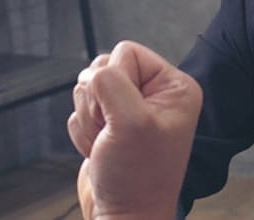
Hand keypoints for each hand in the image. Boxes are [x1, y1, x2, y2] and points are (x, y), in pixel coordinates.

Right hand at [67, 41, 202, 219]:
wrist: (122, 217)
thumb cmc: (136, 179)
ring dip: (89, 119)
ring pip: (88, 88)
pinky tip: (100, 150)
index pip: (126, 51)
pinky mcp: (109, 124)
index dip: (113, 78)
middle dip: (98, 101)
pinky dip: (82, 132)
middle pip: (103, 66)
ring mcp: (129, 109)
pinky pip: (80, 110)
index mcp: (173, 87)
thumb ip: (111, 83)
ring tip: (108, 143)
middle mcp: (154, 94)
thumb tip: (91, 74)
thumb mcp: (130, 122)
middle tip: (113, 132)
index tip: (123, 114)